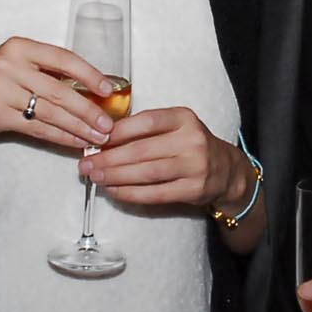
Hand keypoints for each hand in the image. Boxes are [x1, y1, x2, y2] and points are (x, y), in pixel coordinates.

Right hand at [0, 36, 116, 150]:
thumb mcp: (18, 62)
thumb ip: (48, 70)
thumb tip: (92, 89)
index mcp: (20, 47)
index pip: (63, 59)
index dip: (89, 75)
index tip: (109, 89)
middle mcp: (10, 66)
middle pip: (59, 91)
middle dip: (88, 110)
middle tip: (108, 124)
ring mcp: (1, 91)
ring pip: (51, 113)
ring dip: (78, 128)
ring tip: (98, 137)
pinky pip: (38, 129)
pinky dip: (61, 137)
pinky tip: (76, 142)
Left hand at [80, 107, 246, 210]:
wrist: (225, 170)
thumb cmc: (190, 145)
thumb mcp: (175, 127)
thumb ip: (146, 129)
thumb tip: (103, 138)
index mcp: (184, 118)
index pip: (146, 122)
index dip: (118, 131)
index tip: (95, 138)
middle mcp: (191, 140)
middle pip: (142, 150)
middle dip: (108, 158)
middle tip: (86, 164)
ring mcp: (194, 166)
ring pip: (146, 173)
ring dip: (115, 176)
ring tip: (95, 177)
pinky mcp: (193, 190)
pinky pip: (155, 194)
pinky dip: (130, 193)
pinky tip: (113, 191)